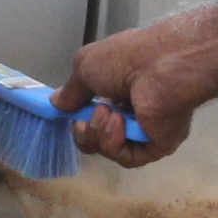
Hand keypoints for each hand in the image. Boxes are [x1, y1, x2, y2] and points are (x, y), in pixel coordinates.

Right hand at [55, 22, 211, 167]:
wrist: (160, 66)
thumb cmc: (125, 59)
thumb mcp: (85, 66)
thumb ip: (71, 90)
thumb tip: (57, 103)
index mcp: (118, 89)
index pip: (92, 114)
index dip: (76, 116)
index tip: (66, 113)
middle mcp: (131, 111)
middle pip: (95, 136)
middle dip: (83, 131)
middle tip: (84, 119)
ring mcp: (144, 131)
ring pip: (107, 149)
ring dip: (98, 132)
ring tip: (107, 112)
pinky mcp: (156, 147)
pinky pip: (126, 157)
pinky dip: (115, 143)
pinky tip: (119, 123)